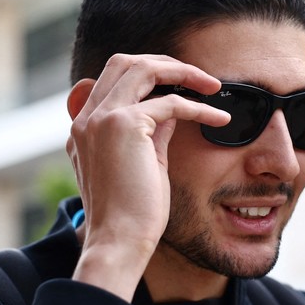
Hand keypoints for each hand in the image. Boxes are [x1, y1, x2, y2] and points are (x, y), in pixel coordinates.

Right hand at [65, 54, 229, 300]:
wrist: (118, 242)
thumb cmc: (132, 214)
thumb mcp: (142, 163)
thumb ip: (151, 132)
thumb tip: (173, 108)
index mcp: (84, 128)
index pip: (113, 79)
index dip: (149, 73)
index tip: (180, 84)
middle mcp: (86, 118)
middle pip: (124, 62)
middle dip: (165, 63)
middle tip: (199, 78)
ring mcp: (101, 119)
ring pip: (142, 68)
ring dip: (182, 72)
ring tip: (212, 85)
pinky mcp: (123, 125)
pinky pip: (170, 102)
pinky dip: (199, 107)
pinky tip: (220, 118)